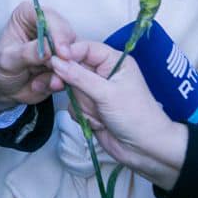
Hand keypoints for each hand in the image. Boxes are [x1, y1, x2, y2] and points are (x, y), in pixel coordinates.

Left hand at [0, 3, 77, 112]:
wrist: (3, 89)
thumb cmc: (0, 68)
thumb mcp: (8, 60)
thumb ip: (27, 53)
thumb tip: (48, 49)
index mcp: (29, 16)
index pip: (49, 17)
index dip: (58, 33)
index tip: (62, 52)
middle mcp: (47, 27)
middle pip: (67, 34)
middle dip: (66, 55)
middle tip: (59, 70)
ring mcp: (58, 45)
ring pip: (74, 54)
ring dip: (65, 70)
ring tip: (50, 83)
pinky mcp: (65, 61)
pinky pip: (73, 69)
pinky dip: (64, 79)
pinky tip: (50, 86)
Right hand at [48, 41, 185, 189]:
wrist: (144, 149)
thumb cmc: (135, 116)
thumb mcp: (107, 93)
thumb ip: (79, 77)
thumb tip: (56, 62)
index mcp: (114, 61)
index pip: (85, 48)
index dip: (68, 52)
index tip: (53, 59)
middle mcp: (104, 73)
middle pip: (74, 68)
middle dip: (73, 84)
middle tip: (63, 88)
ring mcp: (96, 91)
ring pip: (72, 90)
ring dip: (82, 104)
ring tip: (99, 114)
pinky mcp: (90, 108)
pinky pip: (73, 106)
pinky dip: (83, 116)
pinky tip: (98, 123)